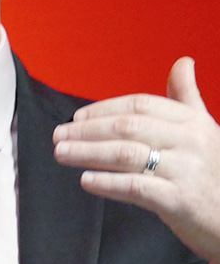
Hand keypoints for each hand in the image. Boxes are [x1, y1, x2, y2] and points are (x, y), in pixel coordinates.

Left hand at [53, 57, 219, 263]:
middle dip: (87, 130)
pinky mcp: (182, 201)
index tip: (77, 117)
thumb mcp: (205, 130)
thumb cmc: (213, 173)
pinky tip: (86, 180)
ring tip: (62, 153)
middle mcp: (191, 141)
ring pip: (126, 154)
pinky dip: (107, 183)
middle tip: (59, 135)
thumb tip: (183, 62)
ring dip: (87, 153)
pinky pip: (136, 187)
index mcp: (192, 121)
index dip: (103, 108)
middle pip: (127, 127)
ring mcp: (187, 171)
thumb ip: (187, 97)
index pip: (138, 105)